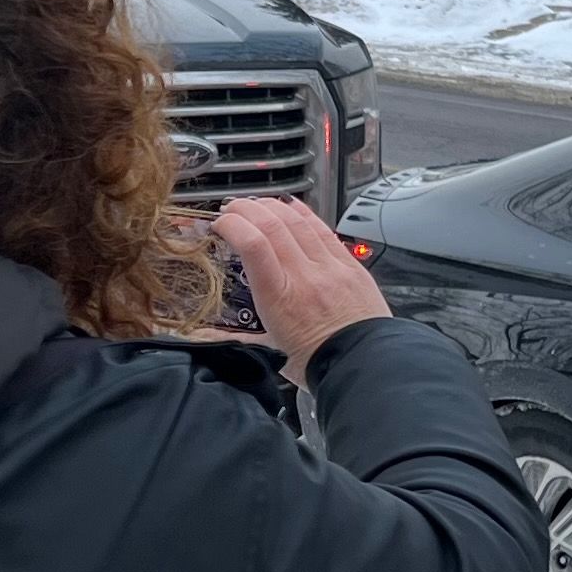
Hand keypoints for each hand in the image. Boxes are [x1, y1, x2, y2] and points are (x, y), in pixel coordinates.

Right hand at [209, 195, 388, 380]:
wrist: (364, 366)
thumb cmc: (319, 364)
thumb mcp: (270, 351)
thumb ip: (238, 337)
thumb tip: (207, 337)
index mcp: (280, 299)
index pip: (253, 245)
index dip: (232, 224)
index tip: (219, 224)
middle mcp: (304, 276)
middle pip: (272, 224)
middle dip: (246, 208)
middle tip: (232, 210)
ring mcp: (329, 267)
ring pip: (298, 221)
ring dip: (272, 206)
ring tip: (257, 205)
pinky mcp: (350, 266)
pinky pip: (324, 230)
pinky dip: (305, 215)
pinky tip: (293, 208)